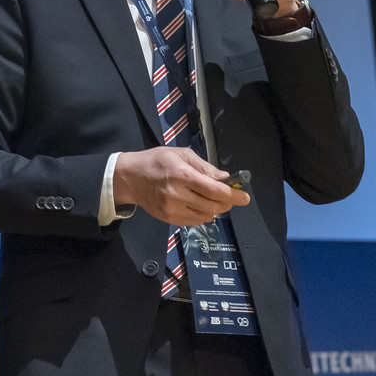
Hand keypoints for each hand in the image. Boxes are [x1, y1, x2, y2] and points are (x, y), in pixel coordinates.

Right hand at [113, 147, 249, 226]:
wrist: (130, 177)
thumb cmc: (156, 161)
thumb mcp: (180, 154)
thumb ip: (204, 167)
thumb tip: (224, 178)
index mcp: (181, 175)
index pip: (214, 190)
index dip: (233, 195)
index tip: (245, 197)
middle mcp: (177, 194)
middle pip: (213, 206)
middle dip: (226, 203)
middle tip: (229, 197)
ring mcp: (172, 209)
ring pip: (206, 216)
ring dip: (215, 209)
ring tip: (210, 199)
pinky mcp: (169, 219)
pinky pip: (195, 221)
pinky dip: (203, 215)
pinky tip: (198, 205)